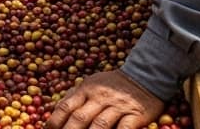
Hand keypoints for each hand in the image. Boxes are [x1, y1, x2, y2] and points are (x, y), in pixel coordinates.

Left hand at [44, 70, 163, 128]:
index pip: (66, 107)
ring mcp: (118, 106)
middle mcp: (100, 97)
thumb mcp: (91, 84)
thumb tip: (54, 111)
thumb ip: (74, 96)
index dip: (55, 121)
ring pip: (100, 125)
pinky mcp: (135, 114)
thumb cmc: (113, 85)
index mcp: (86, 90)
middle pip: (80, 118)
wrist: (145, 77)